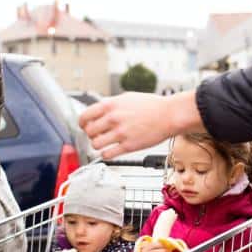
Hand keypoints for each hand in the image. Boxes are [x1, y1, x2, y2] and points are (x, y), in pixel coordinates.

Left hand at [79, 91, 205, 159]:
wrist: (169, 115)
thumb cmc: (152, 106)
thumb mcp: (127, 97)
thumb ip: (111, 104)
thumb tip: (100, 110)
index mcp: (110, 105)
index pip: (84, 116)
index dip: (82, 124)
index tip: (84, 126)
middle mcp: (113, 119)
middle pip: (89, 132)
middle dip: (91, 135)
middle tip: (97, 135)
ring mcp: (120, 133)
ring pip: (95, 144)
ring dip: (98, 145)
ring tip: (104, 143)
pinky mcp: (128, 146)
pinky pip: (107, 154)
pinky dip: (106, 154)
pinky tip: (110, 151)